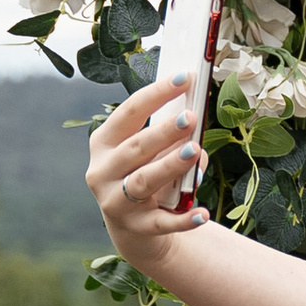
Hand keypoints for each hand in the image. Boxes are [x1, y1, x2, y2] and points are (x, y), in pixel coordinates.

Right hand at [87, 73, 208, 266]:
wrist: (134, 228)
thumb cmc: (146, 175)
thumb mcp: (152, 154)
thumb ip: (171, 140)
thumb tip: (197, 131)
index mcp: (104, 144)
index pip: (129, 113)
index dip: (156, 94)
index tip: (184, 77)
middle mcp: (103, 171)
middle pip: (136, 147)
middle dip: (163, 131)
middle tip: (190, 116)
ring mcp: (116, 202)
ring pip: (144, 181)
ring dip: (170, 165)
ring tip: (196, 150)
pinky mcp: (136, 227)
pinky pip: (162, 222)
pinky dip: (182, 218)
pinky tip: (202, 213)